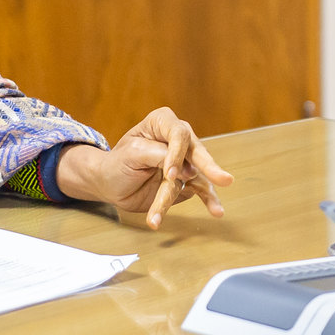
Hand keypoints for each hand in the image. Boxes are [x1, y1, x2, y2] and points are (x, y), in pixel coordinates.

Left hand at [55, 108, 233, 228]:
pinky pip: (200, 190)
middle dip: (209, 167)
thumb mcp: (131, 155)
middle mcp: (178, 139)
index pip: (178, 134)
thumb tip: (188, 169)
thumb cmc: (118, 164)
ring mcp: (186, 161)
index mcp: (162, 122)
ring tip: (216, 211)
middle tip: (223, 179)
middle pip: (197, 151)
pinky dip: (208, 201)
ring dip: (204, 195)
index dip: (177, 153)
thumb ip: (157, 156)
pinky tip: (217, 210)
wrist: (111, 185)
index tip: (170, 174)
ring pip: (197, 177)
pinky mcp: (188, 181)